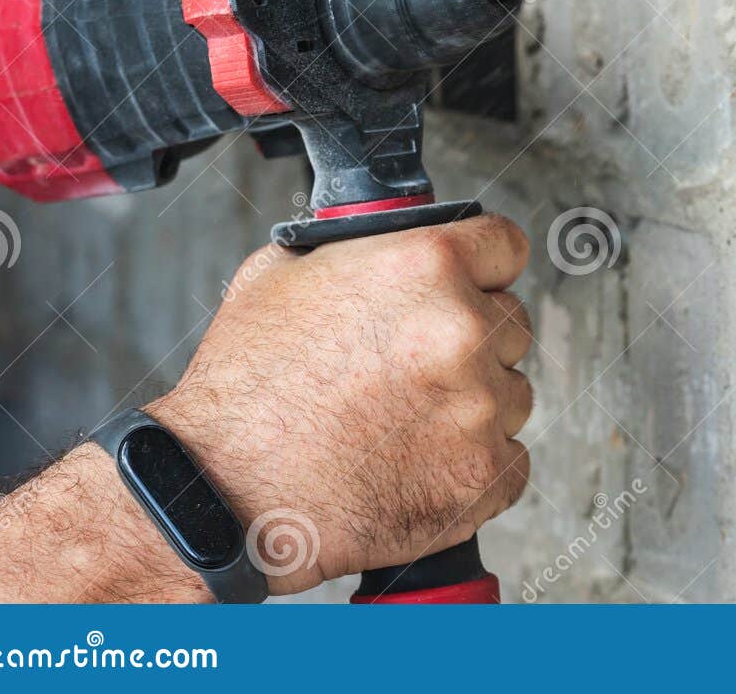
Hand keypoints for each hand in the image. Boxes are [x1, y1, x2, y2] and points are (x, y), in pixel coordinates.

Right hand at [144, 215, 533, 595]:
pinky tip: (419, 463)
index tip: (473, 285)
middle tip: (413, 367)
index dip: (483, 267)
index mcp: (425, 266)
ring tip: (403, 421)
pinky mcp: (482, 476)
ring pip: (513, 393)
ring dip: (474, 404)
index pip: (506, 247)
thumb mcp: (283, 273)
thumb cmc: (245, 392)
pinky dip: (474, 466)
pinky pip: (510, 461)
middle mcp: (463, 330)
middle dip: (471, 339)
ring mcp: (479, 407)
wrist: (222, 496)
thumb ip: (361, 248)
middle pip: (511, 321)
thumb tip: (389, 238)